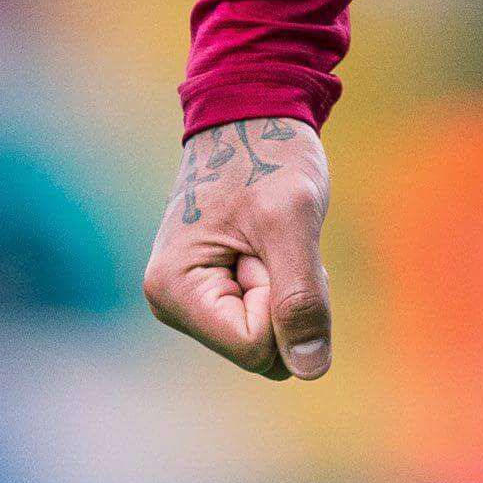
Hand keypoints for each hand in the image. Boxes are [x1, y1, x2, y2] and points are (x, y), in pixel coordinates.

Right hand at [143, 115, 335, 378]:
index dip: (283, 300)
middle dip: (285, 299)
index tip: (269, 242)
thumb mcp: (292, 220)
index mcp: (175, 290)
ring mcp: (192, 300)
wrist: (253, 112)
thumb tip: (309, 370)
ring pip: (269, 339)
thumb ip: (300, 296)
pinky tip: (268, 244)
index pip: (257, 347)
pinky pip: (267, 319)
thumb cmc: (266, 155)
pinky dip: (282, 284)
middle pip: (262, 352)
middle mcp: (173, 303)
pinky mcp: (214, 292)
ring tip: (269, 236)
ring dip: (287, 290)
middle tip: (273, 238)